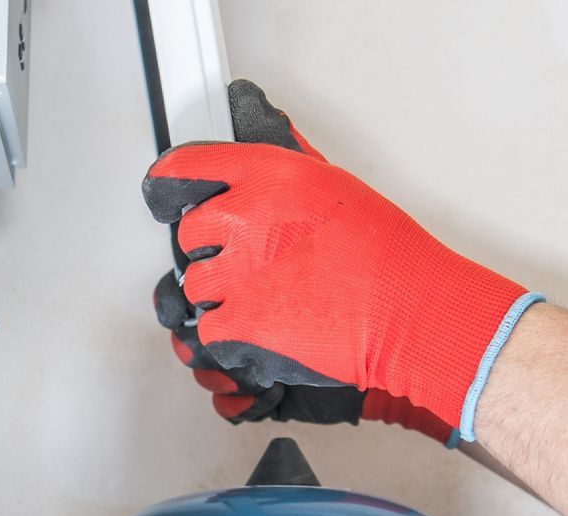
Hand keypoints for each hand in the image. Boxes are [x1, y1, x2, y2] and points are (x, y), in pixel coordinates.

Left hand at [143, 80, 538, 443]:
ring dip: (220, 294)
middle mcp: (245, 218)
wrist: (404, 308)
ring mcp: (236, 272)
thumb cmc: (383, 252)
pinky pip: (207, 328)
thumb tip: (265, 129)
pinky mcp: (237, 320)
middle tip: (248, 261)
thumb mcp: (334, 185)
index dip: (171, 179)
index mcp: (269, 175)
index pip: (189, 166)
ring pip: (195, 285)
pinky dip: (228, 333)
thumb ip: (287, 168)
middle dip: (212, 248)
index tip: (163, 187)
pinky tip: (264, 324)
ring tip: (266, 296)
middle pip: (189, 233)